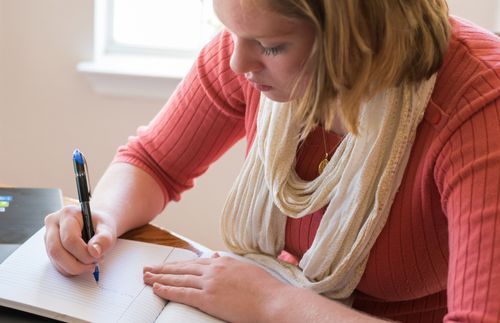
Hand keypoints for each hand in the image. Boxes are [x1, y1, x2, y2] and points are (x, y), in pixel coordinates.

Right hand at [44, 205, 116, 276]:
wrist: (96, 224)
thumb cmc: (100, 224)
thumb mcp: (108, 228)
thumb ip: (104, 239)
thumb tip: (94, 251)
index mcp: (68, 214)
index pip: (69, 239)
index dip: (83, 253)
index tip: (97, 257)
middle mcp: (54, 223)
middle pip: (56, 251)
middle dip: (76, 264)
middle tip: (92, 265)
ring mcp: (48, 236)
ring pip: (55, 260)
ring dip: (74, 268)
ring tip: (90, 263)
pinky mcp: (49, 247)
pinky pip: (56, 264)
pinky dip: (70, 269)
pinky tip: (82, 264)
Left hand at [143, 254, 288, 322]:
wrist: (272, 301)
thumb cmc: (265, 289)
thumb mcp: (246, 269)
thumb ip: (230, 263)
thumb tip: (218, 257)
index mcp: (223, 262)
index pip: (195, 262)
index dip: (179, 264)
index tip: (168, 265)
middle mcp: (214, 268)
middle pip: (182, 267)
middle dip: (163, 268)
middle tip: (148, 267)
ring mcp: (210, 282)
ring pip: (178, 277)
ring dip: (159, 276)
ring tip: (146, 276)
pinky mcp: (208, 298)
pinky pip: (182, 292)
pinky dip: (167, 289)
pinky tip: (156, 287)